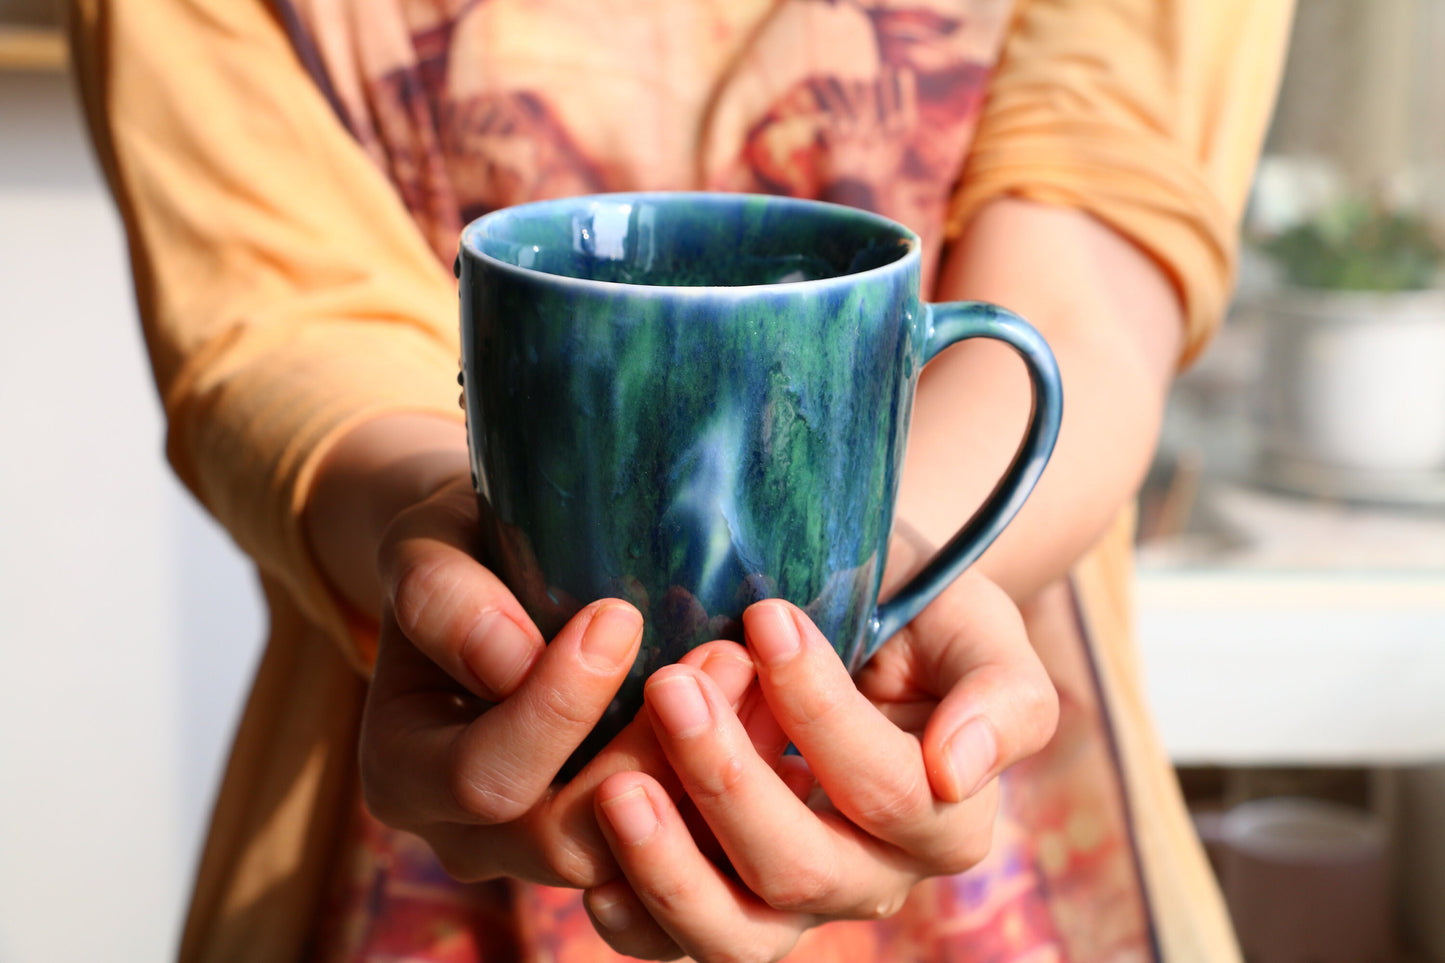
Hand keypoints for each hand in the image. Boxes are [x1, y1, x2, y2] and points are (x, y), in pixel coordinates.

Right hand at [357, 480, 758, 887]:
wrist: (490, 579)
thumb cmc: (458, 551)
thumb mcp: (426, 547)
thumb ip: (443, 598)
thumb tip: (511, 658)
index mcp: (404, 770)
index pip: (483, 778)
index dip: (556, 710)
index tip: (620, 616)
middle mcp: (470, 835)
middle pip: (567, 840)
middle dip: (654, 748)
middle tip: (725, 656)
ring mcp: (545, 852)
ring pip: (639, 855)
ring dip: (707, 773)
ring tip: (760, 684)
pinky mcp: (618, 847)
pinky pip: (680, 851)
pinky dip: (728, 795)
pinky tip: (773, 727)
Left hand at [581, 574, 1058, 961]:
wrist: (854, 612)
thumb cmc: (917, 609)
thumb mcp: (976, 626)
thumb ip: (1000, 695)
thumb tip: (957, 770)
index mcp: (946, 815)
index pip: (885, 785)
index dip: (821, 709)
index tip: (766, 618)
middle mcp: (874, 876)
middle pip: (802, 867)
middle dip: (729, 780)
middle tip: (670, 686)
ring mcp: (795, 901)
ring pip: (738, 933)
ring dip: (672, 866)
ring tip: (617, 791)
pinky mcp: (725, 902)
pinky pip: (679, 944)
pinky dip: (639, 916)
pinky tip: (595, 875)